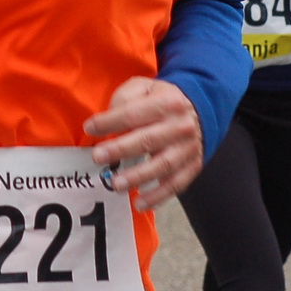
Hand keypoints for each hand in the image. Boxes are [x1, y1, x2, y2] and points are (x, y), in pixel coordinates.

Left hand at [84, 77, 202, 210]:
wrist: (200, 111)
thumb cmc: (163, 100)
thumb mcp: (145, 87)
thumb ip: (126, 98)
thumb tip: (109, 119)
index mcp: (168, 102)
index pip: (134, 113)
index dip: (110, 121)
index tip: (89, 128)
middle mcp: (181, 125)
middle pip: (147, 140)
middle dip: (120, 150)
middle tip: (97, 157)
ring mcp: (188, 148)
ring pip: (162, 165)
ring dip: (137, 177)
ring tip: (116, 184)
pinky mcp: (193, 165)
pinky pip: (176, 185)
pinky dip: (158, 196)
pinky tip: (140, 203)